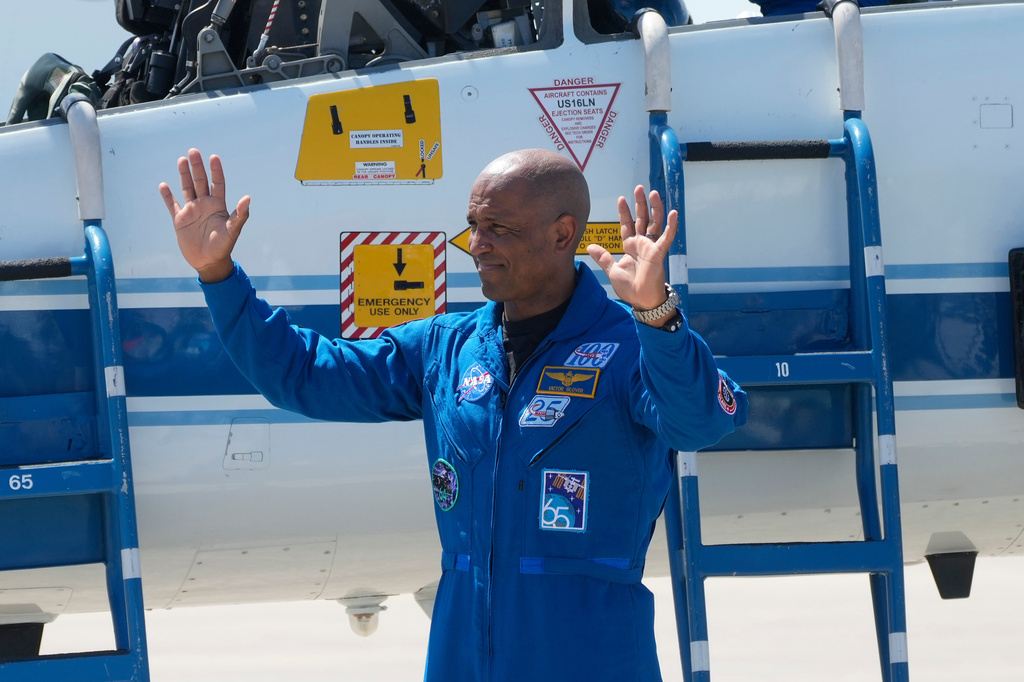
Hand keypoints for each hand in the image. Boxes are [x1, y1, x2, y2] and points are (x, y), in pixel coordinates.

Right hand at [158, 148, 249, 282]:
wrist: (209, 262)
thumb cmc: (223, 246)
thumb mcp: (233, 230)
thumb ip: (240, 214)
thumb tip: (248, 197)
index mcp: (218, 205)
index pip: (217, 183)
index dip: (216, 171)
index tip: (214, 157)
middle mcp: (205, 205)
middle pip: (200, 182)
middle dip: (197, 167)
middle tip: (193, 151)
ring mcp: (192, 211)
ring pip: (187, 188)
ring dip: (184, 175)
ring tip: (182, 160)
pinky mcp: (180, 220)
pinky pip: (173, 205)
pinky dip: (167, 196)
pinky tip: (164, 185)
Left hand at [586, 185, 677, 316]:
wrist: (641, 300)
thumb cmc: (629, 287)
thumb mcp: (612, 270)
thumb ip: (603, 257)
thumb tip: (590, 246)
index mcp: (630, 247)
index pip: (627, 225)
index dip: (625, 212)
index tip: (621, 198)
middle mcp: (642, 244)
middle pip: (642, 219)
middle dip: (640, 203)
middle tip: (639, 188)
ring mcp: (651, 247)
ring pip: (654, 223)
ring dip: (655, 208)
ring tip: (653, 193)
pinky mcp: (659, 253)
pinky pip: (667, 237)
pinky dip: (671, 225)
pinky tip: (674, 213)